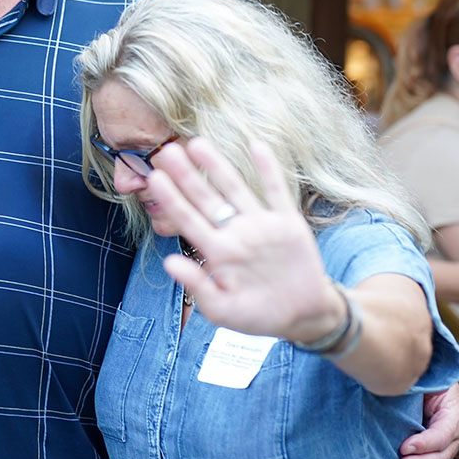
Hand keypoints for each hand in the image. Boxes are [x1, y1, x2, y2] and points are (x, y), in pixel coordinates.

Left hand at [149, 138, 342, 342]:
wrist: (304, 316)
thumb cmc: (259, 316)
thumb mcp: (223, 310)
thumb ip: (196, 286)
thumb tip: (168, 262)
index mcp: (217, 253)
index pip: (188, 220)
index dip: (171, 199)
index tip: (153, 177)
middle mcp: (235, 233)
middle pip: (205, 198)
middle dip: (186, 175)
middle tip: (165, 151)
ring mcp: (260, 225)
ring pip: (235, 189)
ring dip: (217, 166)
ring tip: (196, 142)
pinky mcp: (287, 223)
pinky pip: (276, 191)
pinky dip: (268, 170)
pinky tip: (257, 146)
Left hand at [399, 385, 458, 458]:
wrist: (425, 379)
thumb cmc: (421, 378)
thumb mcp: (421, 378)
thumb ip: (411, 385)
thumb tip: (390, 386)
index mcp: (451, 410)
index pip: (443, 431)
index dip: (425, 442)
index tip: (405, 446)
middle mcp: (453, 431)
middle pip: (442, 454)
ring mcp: (447, 446)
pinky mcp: (437, 456)